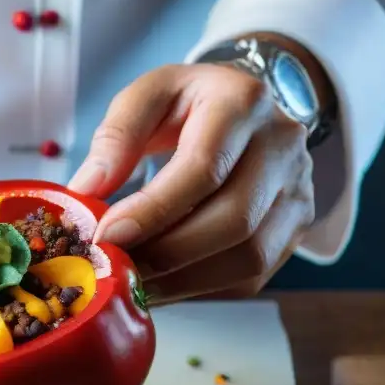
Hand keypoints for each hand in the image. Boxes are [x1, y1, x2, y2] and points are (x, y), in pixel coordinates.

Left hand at [68, 63, 315, 303]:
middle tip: (117, 266)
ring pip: (249, 257)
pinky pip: (252, 276)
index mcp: (243, 103)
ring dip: (183, 280)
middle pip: (234, 220)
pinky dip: (202, 289)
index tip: (107, 235)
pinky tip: (162, 284)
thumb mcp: (148, 95)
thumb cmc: (189, 104)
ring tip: (135, 281)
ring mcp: (298, 191)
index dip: (152, 210)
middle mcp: (283, 147)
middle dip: (167, 253)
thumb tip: (86, 191)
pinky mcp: (295, 229)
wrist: (246, 110)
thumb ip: (116, 136)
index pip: (203, 168)